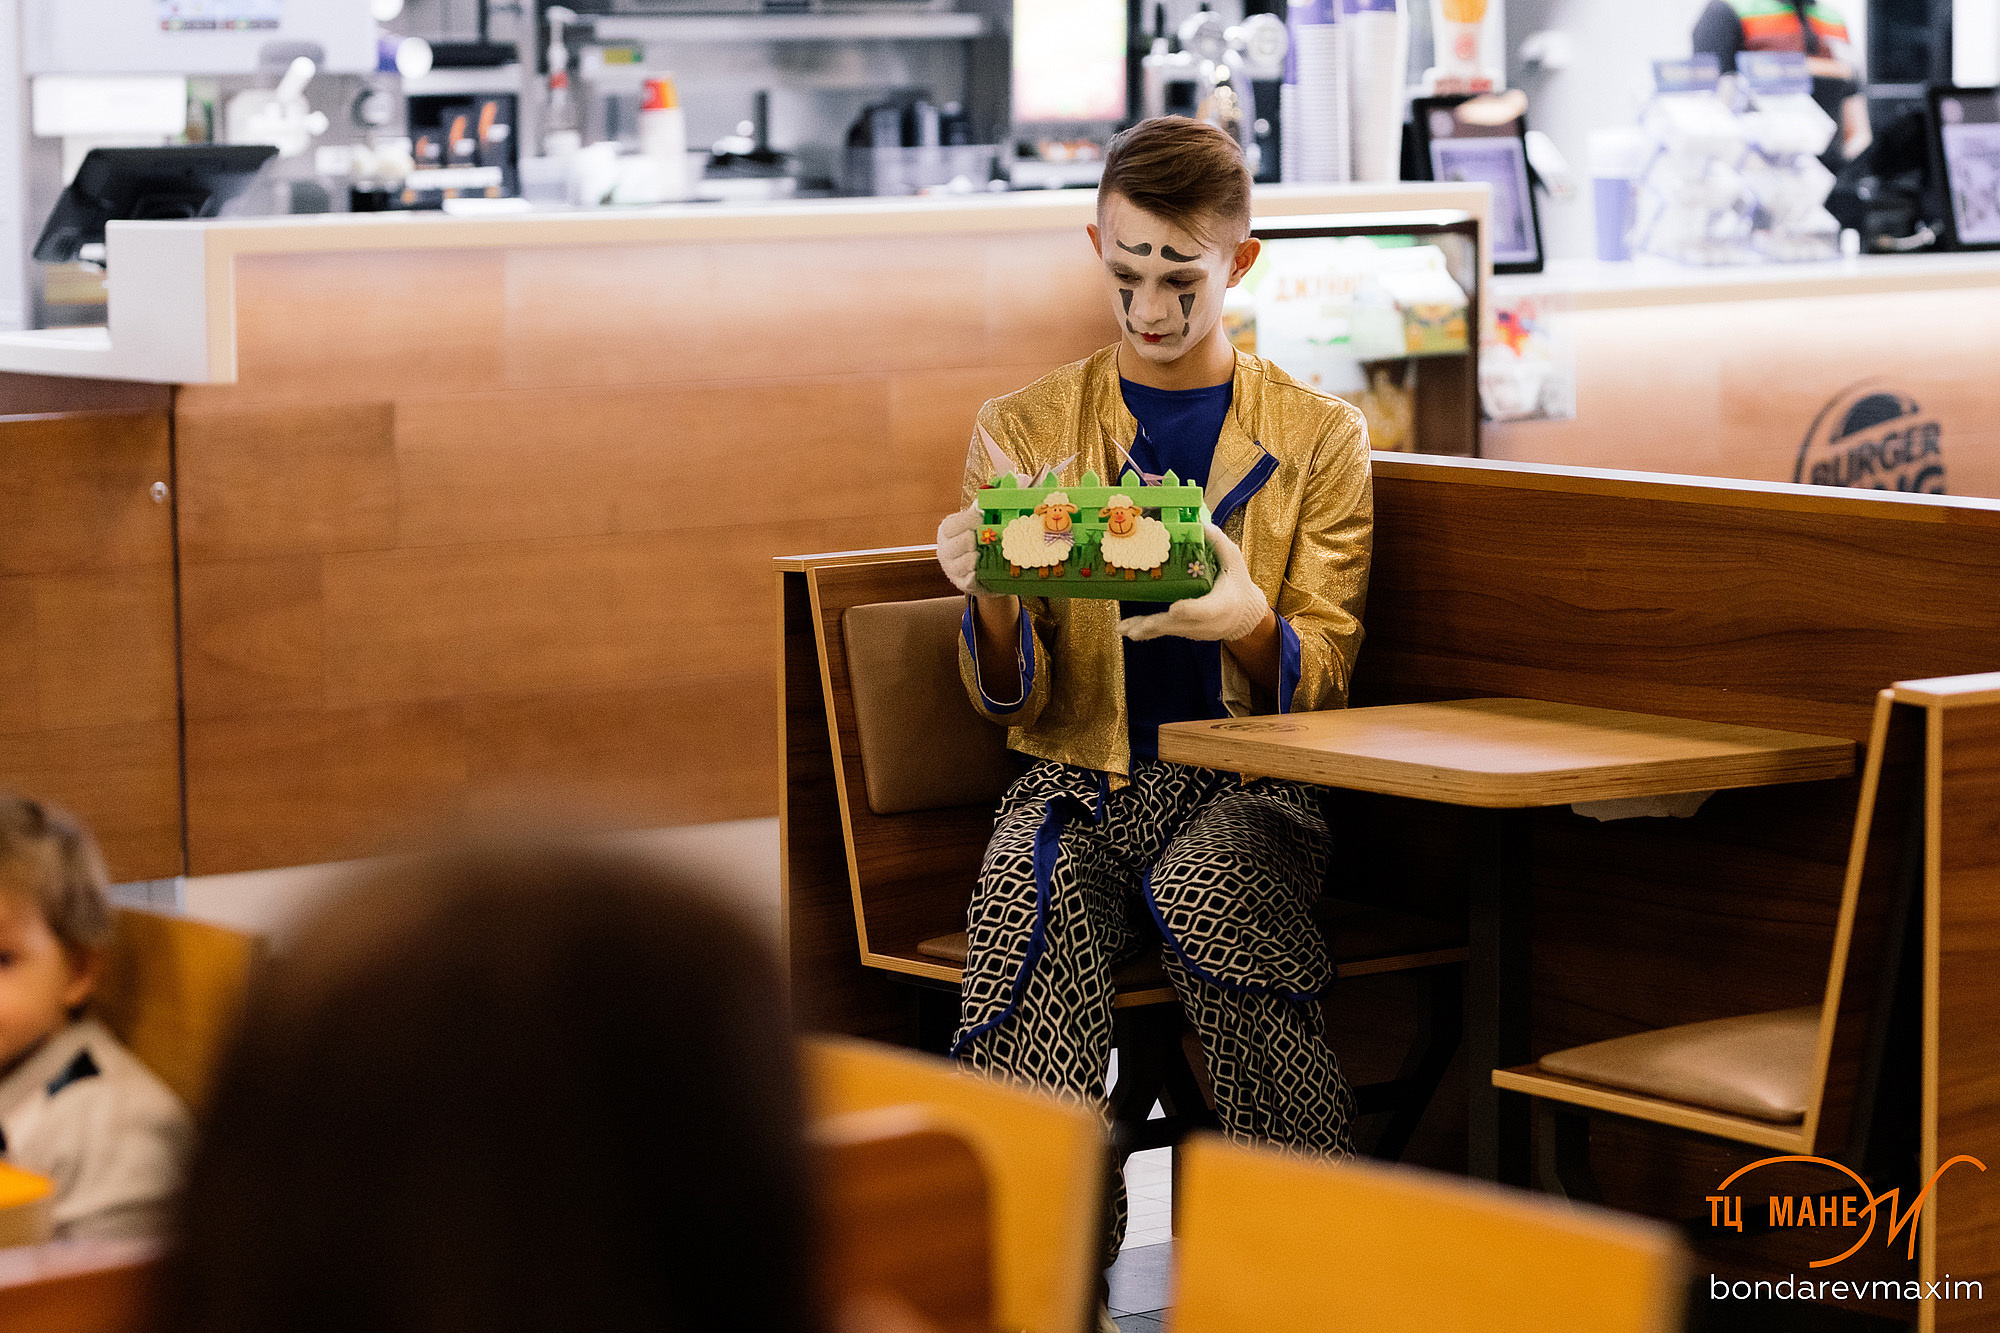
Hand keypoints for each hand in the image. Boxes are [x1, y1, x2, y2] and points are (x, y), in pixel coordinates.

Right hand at [936, 504, 984, 594]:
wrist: (984, 569)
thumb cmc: (980, 541)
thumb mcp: (977, 524)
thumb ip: (980, 512)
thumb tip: (987, 494)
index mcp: (946, 532)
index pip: (952, 525)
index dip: (968, 520)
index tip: (983, 517)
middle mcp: (945, 550)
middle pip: (955, 545)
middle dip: (971, 541)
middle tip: (984, 538)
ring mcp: (951, 569)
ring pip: (962, 564)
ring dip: (975, 558)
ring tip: (984, 554)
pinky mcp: (962, 584)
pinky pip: (968, 581)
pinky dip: (977, 576)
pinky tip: (983, 570)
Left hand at [1119, 523, 1268, 642]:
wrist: (1244, 615)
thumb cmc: (1238, 584)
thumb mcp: (1234, 561)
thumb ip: (1218, 544)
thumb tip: (1200, 523)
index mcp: (1222, 603)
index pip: (1206, 610)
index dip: (1190, 610)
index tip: (1175, 609)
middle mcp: (1207, 622)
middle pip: (1179, 624)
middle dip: (1156, 623)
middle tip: (1135, 626)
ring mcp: (1194, 629)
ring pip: (1168, 631)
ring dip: (1145, 629)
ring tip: (1124, 629)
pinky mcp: (1185, 631)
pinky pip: (1164, 632)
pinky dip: (1146, 632)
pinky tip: (1128, 631)